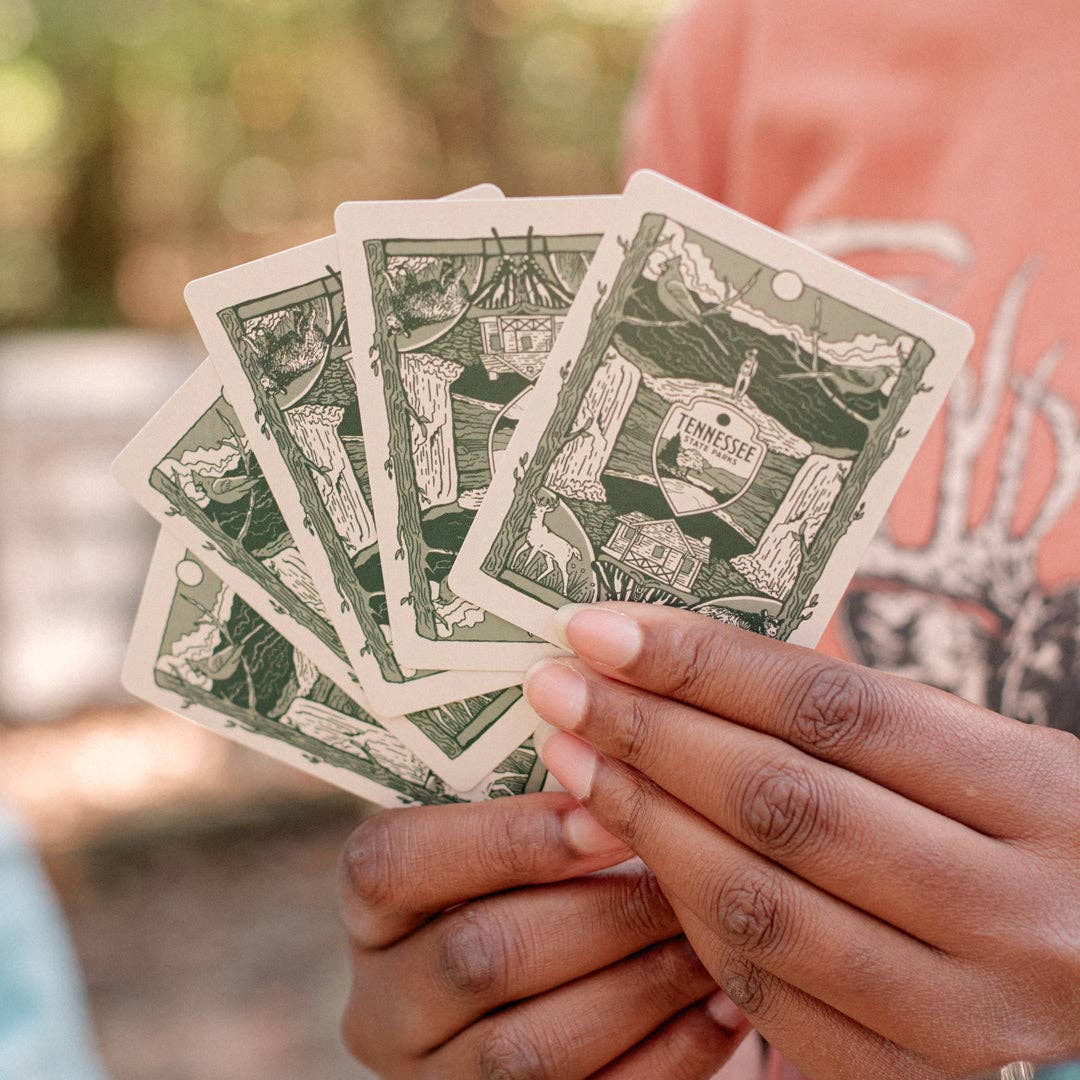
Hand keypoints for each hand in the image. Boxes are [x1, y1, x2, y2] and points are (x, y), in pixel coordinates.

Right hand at [338, 792, 749, 1077]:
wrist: (559, 976)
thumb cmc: (543, 866)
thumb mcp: (510, 819)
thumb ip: (542, 787)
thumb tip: (615, 742)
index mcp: (369, 901)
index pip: (396, 863)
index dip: (506, 838)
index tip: (608, 811)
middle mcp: (382, 1001)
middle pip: (479, 957)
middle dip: (600, 912)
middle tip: (688, 869)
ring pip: (532, 1049)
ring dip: (643, 984)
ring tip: (717, 932)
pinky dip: (670, 1054)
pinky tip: (726, 1003)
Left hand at [525, 603, 1079, 1079]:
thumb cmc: (1024, 833)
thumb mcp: (978, 755)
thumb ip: (847, 724)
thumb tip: (677, 675)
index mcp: (1041, 797)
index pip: (836, 708)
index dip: (702, 663)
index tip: (602, 630)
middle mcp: (1017, 914)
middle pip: (784, 802)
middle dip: (648, 736)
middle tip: (561, 689)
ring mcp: (969, 1017)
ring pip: (758, 905)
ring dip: (644, 824)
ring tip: (574, 763)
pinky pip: (765, 994)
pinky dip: (686, 916)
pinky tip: (638, 856)